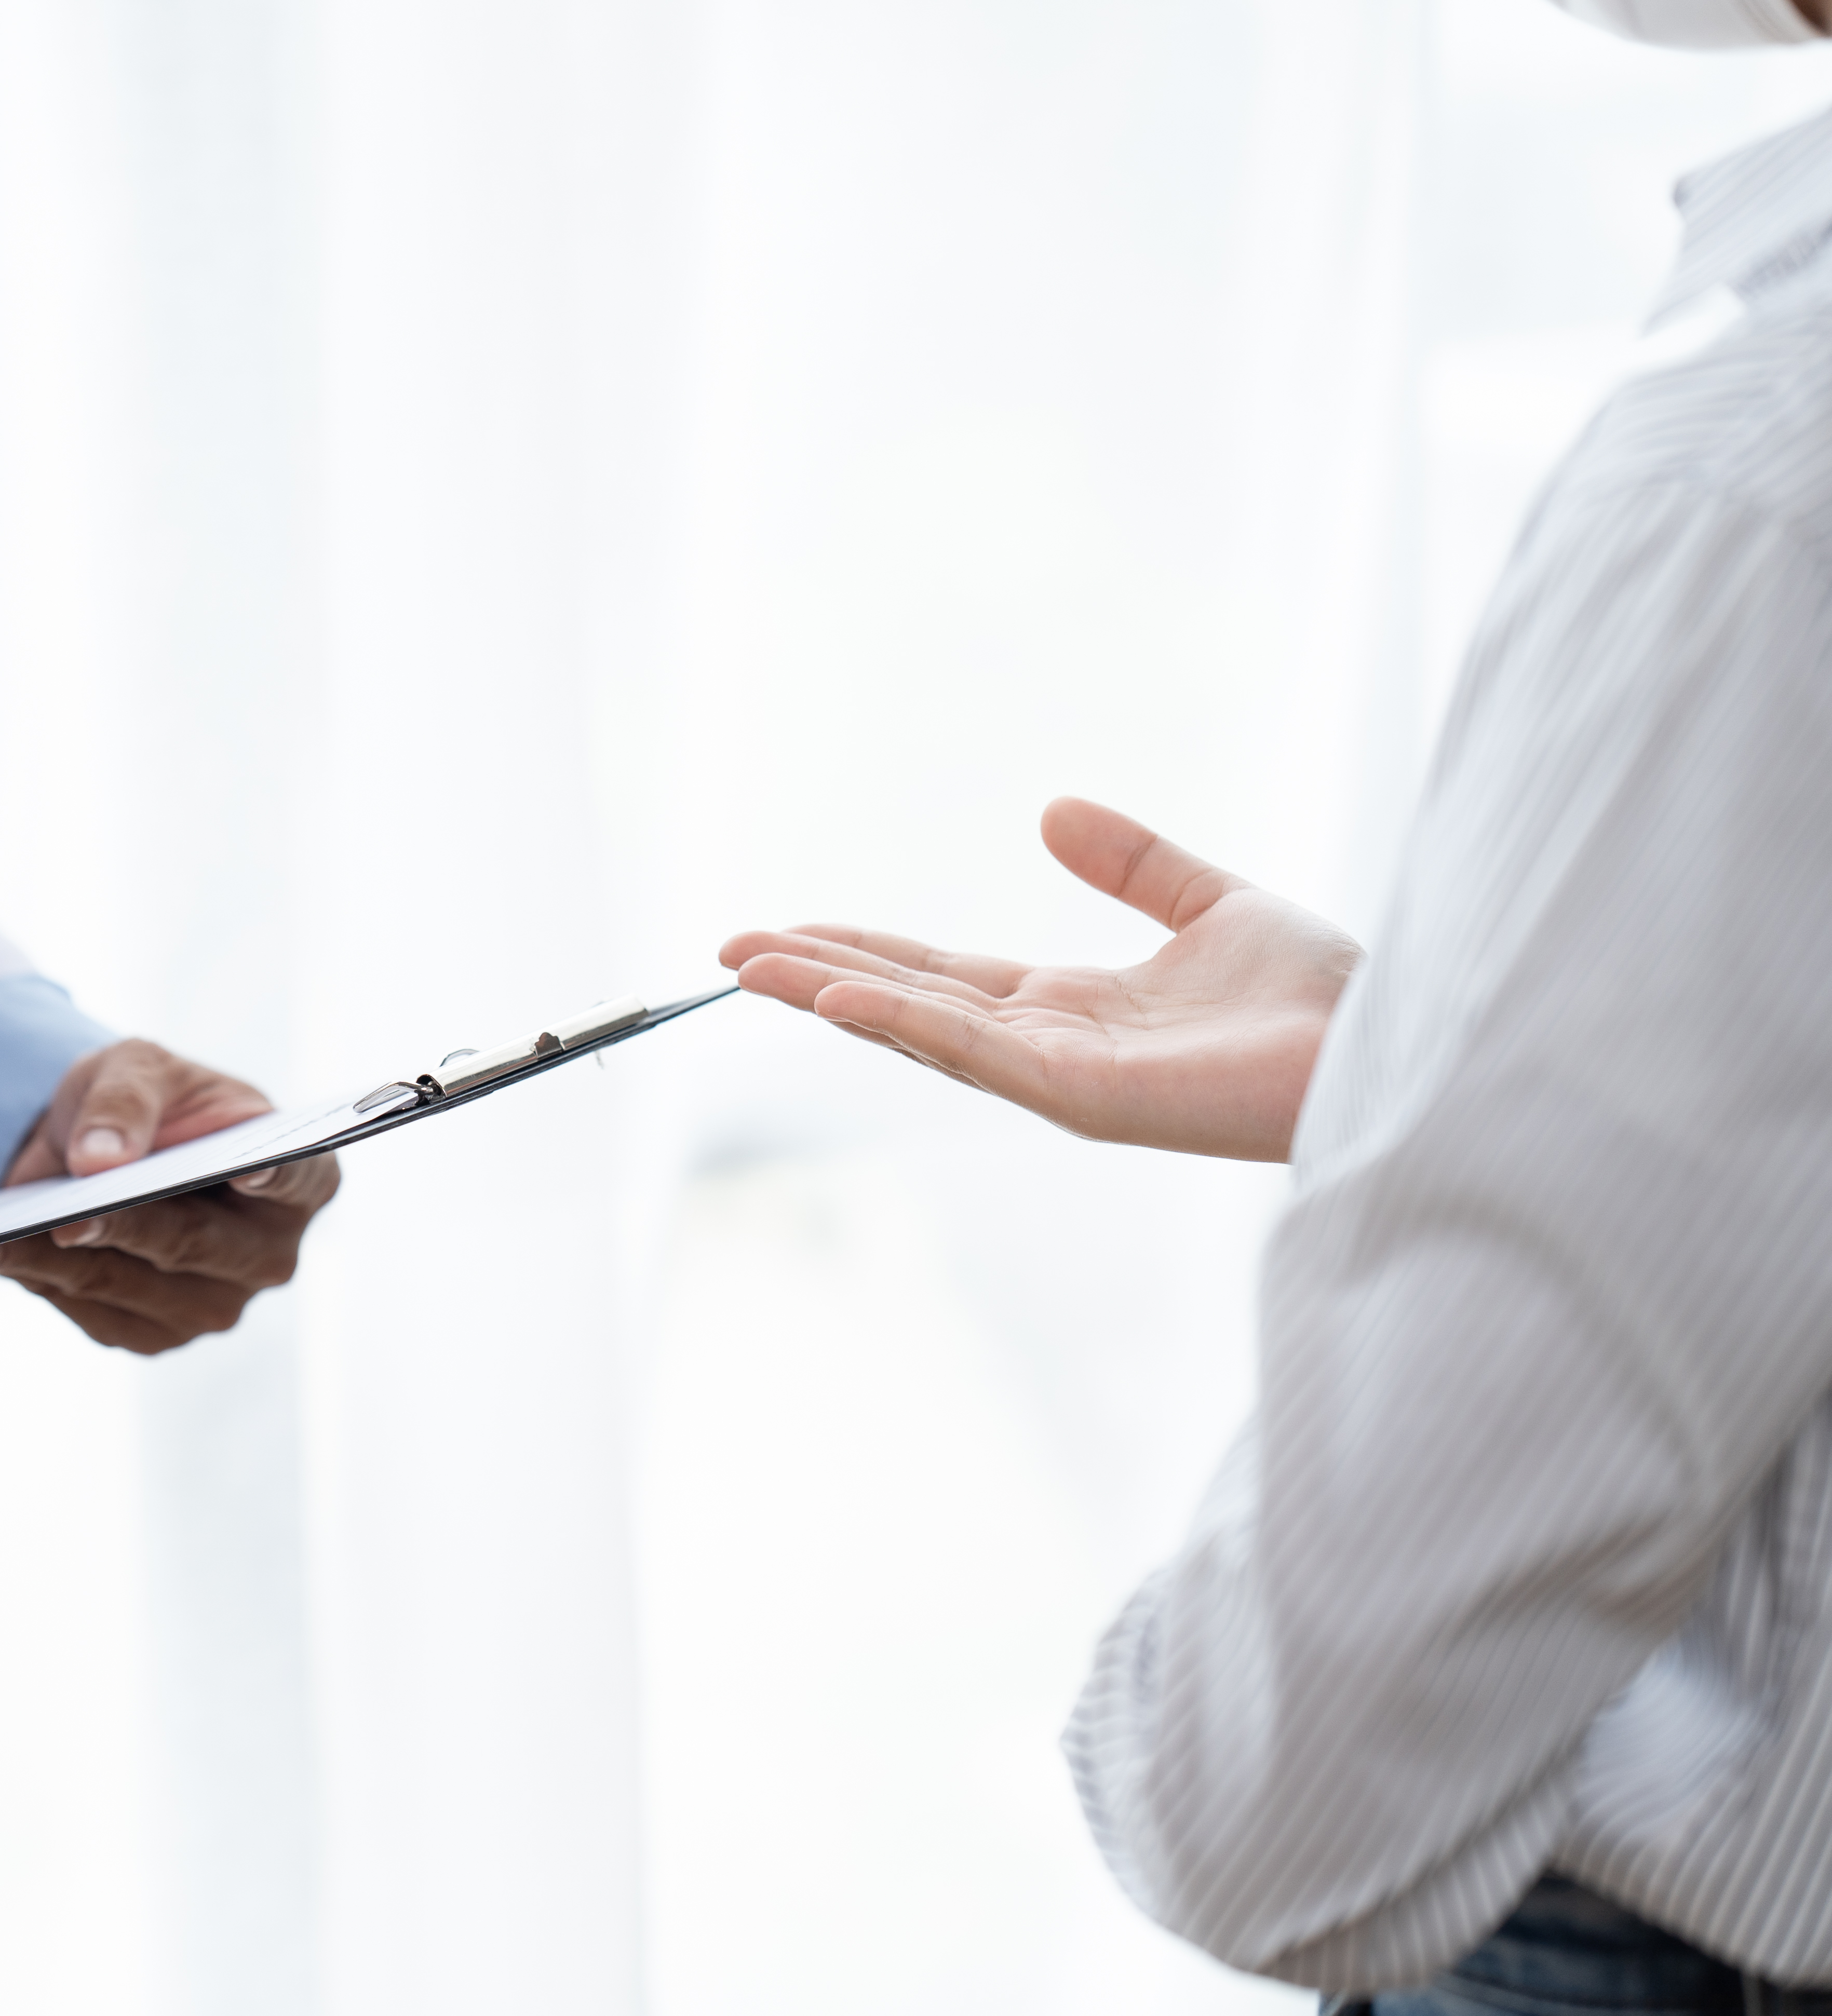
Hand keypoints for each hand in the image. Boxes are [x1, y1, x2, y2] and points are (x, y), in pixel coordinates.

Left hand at [0, 1039, 340, 1352]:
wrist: (98, 1146)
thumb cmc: (143, 1099)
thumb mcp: (136, 1067)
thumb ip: (126, 1100)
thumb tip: (99, 1160)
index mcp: (300, 1179)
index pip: (297, 1179)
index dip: (272, 1179)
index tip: (243, 1174)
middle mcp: (268, 1255)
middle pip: (195, 1244)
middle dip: (126, 1225)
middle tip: (69, 1214)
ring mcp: (214, 1305)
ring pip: (130, 1284)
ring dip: (55, 1257)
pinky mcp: (153, 1334)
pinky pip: (90, 1309)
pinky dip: (36, 1277)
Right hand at [718, 798, 1361, 1160]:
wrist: (1395, 1042)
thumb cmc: (1326, 996)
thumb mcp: (1212, 902)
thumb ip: (1133, 863)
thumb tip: (1052, 810)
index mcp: (1071, 1008)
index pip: (937, 975)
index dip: (857, 947)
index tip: (781, 928)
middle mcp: (1051, 1049)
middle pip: (906, 1003)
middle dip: (814, 973)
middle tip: (728, 947)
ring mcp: (1063, 1079)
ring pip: (921, 1031)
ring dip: (831, 996)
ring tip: (752, 966)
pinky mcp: (1091, 1097)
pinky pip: (978, 1056)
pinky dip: (905, 1025)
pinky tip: (841, 1000)